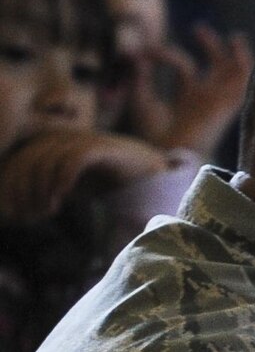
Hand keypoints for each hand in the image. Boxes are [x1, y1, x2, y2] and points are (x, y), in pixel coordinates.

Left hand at [0, 130, 165, 222]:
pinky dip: (64, 180)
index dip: (14, 186)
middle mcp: (62, 137)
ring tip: (50, 209)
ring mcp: (81, 139)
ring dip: (44, 188)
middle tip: (33, 214)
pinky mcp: (100, 148)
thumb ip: (47, 188)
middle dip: (26, 190)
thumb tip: (21, 207)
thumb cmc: (103, 180)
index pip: (19, 160)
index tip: (17, 212)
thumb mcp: (69, 185)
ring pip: (48, 159)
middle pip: (30, 159)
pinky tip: (63, 198)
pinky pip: (74, 160)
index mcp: (50, 143)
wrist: (142, 171)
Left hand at [127, 25, 254, 158]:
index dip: (166, 53)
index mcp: (187, 99)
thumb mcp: (141, 99)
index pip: (184, 67)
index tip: (146, 50)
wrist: (165, 153)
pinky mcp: (224, 103)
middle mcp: (206, 99)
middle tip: (197, 29)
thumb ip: (140, 76)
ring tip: (235, 35)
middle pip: (216, 67)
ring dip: (235, 53)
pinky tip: (239, 45)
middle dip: (210, 45)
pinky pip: (242, 82)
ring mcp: (216, 101)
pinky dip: (244, 63)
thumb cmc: (152, 135)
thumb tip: (137, 53)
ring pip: (234, 74)